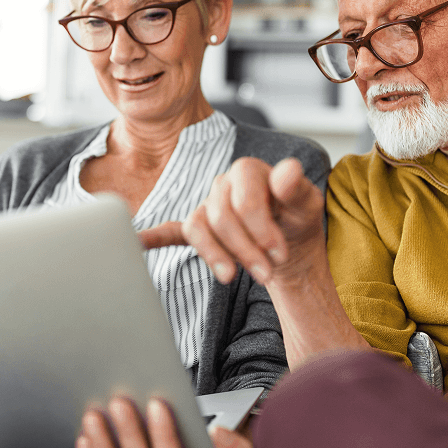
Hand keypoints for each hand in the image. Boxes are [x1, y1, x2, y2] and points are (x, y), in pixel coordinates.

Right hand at [142, 157, 326, 288]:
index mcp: (248, 171)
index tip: (278, 253)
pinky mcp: (199, 229)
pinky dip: (154, 237)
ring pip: (198, 228)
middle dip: (244, 249)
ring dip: (215, 255)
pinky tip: (139, 242)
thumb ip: (297, 188)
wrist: (289, 243)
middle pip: (221, 217)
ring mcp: (207, 207)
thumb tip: (289, 170)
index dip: (260, 228)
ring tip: (232, 277)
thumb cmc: (297, 219)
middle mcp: (222, 185)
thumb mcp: (308, 205)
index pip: (244, 198)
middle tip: (266, 274)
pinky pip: (171, 231)